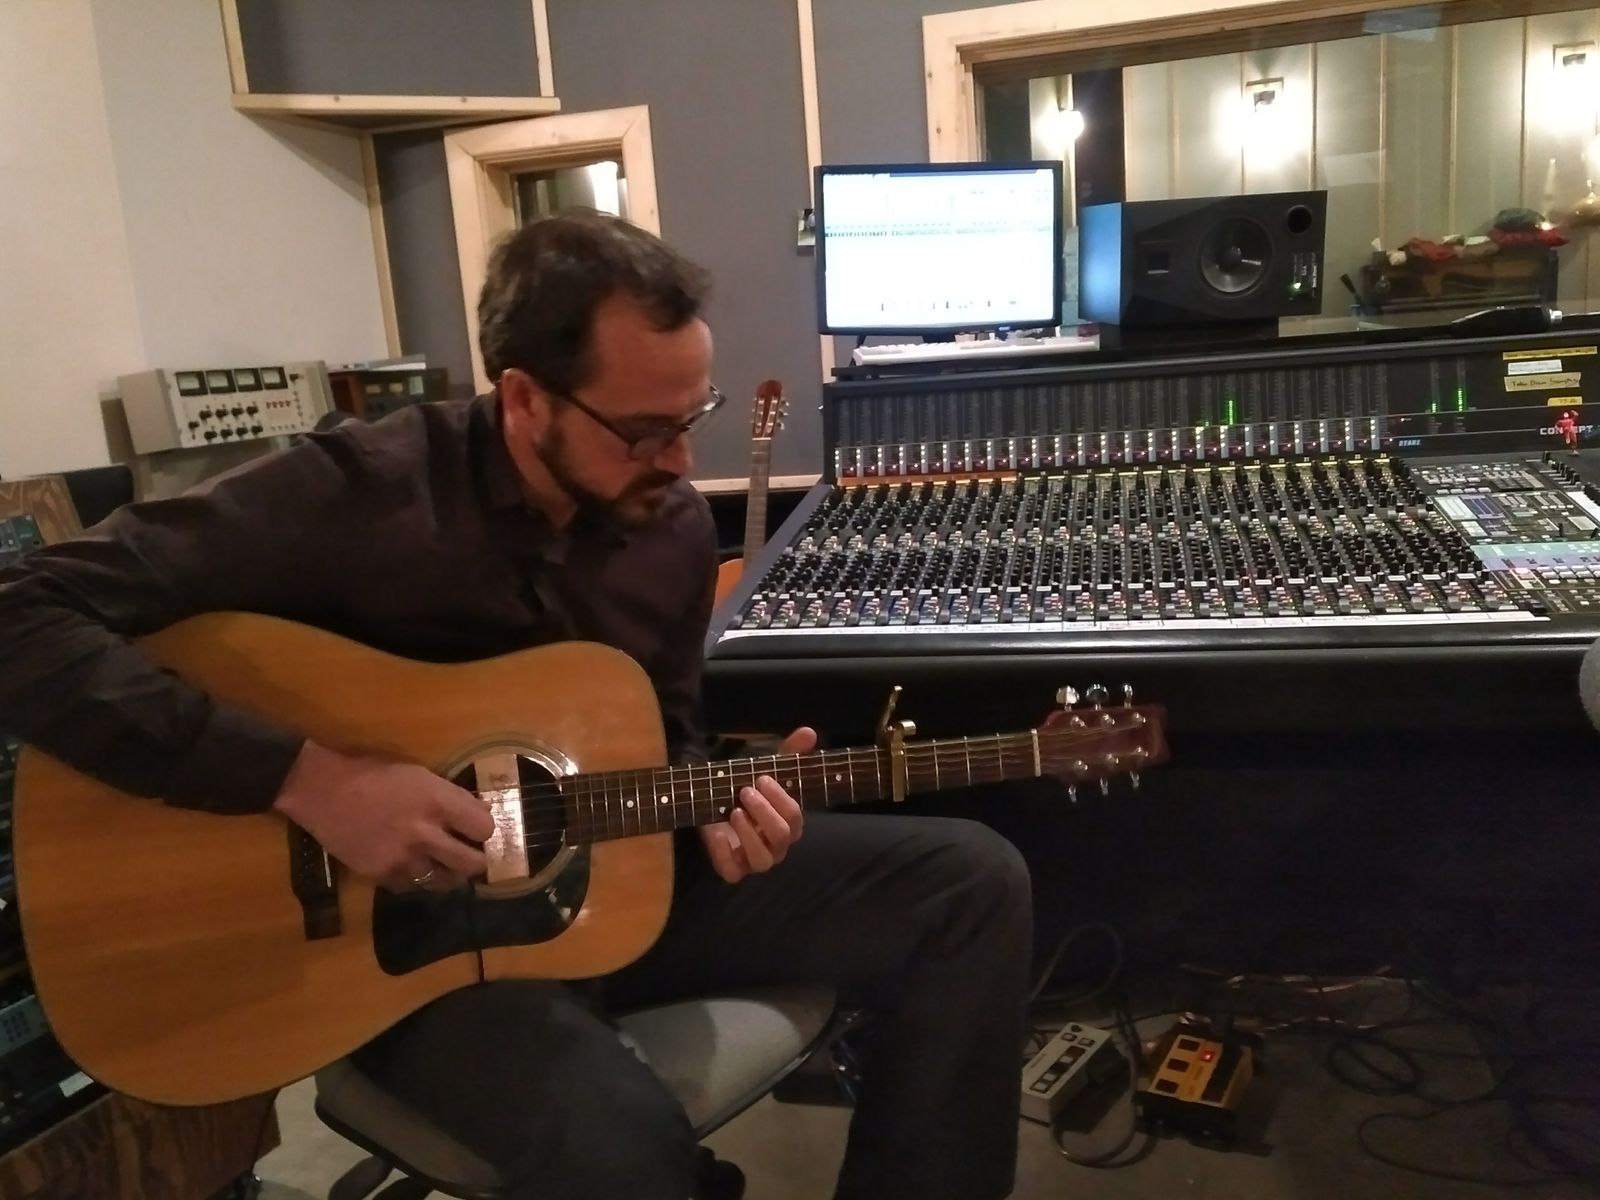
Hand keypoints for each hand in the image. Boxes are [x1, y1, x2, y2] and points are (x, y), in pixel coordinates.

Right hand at [272, 741, 494, 892]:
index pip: (485, 828)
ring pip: (445, 881)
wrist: (320, 790)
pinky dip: (418, 879)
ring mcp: (403, 859)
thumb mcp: (419, 774)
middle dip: (476, 859)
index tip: (478, 829)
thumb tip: (480, 813)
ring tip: (444, 863)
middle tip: (471, 854)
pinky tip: (413, 866)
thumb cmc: (372, 773)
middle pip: (473, 863)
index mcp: (437, 801)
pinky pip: (414, 887)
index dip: (484, 829)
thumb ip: (450, 797)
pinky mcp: (382, 876)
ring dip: (449, 873)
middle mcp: (425, 834)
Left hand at [699, 727, 813, 883]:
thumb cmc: (748, 790)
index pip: (795, 817)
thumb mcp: (766, 770)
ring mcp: (755, 860)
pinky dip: (724, 855)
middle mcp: (777, 846)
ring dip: (748, 834)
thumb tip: (809, 732)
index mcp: (788, 824)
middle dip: (764, 813)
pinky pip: (733, 873)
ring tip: (733, 811)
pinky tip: (717, 834)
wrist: (715, 804)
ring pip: (763, 859)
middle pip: (782, 836)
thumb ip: (789, 753)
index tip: (762, 778)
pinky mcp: (732, 869)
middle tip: (745, 791)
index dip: (780, 799)